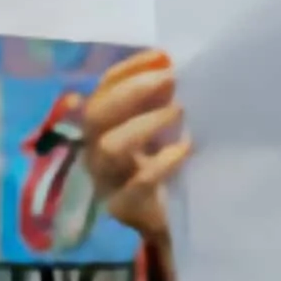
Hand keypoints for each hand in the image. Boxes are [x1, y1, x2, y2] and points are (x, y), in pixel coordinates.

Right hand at [82, 51, 190, 253]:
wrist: (170, 223)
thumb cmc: (166, 167)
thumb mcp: (163, 129)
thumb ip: (163, 100)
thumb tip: (175, 63)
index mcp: (103, 126)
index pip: (104, 88)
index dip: (129, 69)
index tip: (162, 56)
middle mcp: (95, 150)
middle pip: (96, 114)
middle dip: (133, 91)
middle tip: (171, 79)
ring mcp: (104, 180)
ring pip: (108, 148)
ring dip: (145, 123)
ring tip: (179, 111)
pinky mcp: (122, 207)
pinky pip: (137, 183)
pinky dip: (163, 162)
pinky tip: (186, 148)